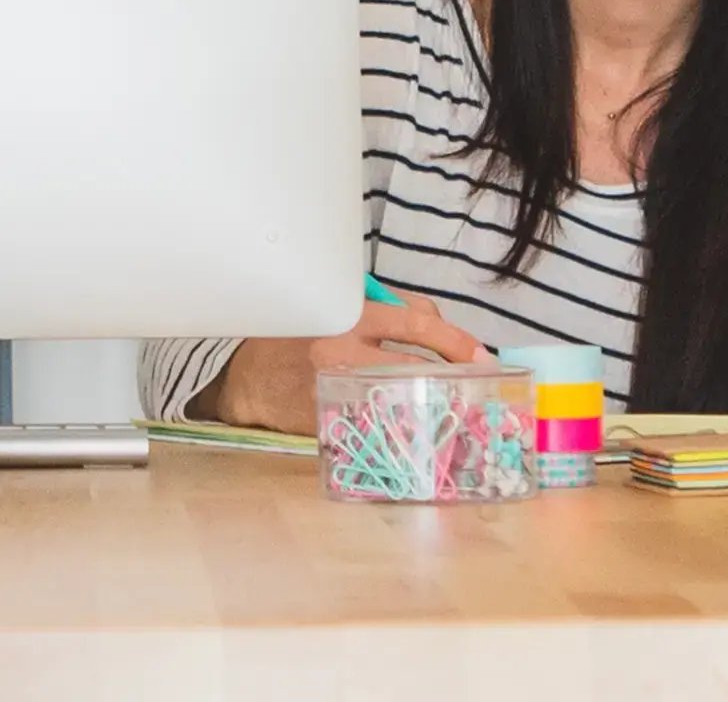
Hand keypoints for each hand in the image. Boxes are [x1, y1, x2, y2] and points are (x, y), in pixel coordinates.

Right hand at [198, 289, 483, 432]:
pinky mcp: (333, 422)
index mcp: (348, 316)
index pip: (415, 324)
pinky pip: (382, 424)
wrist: (247, 377)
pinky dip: (403, 423)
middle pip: (418, 366)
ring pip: (405, 397)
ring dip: (432, 401)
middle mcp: (344, 354)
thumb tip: (438, 325)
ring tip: (452, 402)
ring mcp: (339, 392)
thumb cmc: (299, 333)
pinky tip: (415, 423)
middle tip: (476, 382)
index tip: (481, 353)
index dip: (455, 340)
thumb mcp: (339, 304)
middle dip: (454, 375)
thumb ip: (388, 308)